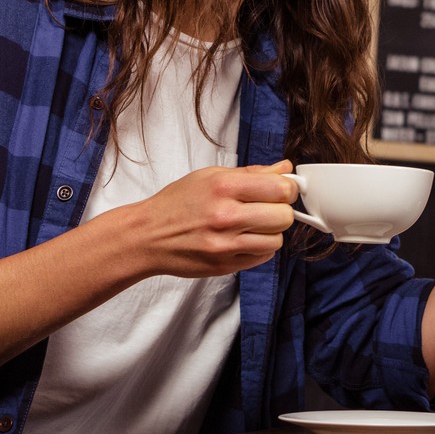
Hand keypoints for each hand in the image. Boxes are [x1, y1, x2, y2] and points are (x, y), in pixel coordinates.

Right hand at [132, 160, 297, 278]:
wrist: (147, 236)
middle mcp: (226, 216)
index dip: (287, 189)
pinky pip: (262, 258)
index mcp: (223, 187)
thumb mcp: (210, 176)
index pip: (280, 188)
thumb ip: (251, 173)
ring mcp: (226, 244)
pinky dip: (259, 249)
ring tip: (252, 226)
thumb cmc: (178, 204)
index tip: (281, 190)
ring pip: (277, 240)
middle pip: (284, 216)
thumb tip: (286, 168)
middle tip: (266, 209)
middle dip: (280, 211)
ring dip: (270, 233)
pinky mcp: (225, 265)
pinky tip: (242, 240)